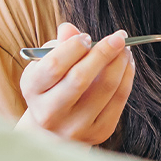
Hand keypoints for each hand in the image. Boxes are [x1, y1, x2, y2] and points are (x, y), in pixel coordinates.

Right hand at [17, 22, 134, 145]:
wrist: (54, 131)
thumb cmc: (51, 89)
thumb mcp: (45, 68)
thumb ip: (57, 47)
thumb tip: (69, 28)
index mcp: (32, 91)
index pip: (54, 66)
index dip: (73, 47)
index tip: (87, 36)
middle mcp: (50, 113)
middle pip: (80, 78)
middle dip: (103, 52)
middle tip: (118, 37)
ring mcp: (76, 126)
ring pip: (105, 87)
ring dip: (120, 62)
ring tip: (125, 49)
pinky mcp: (99, 132)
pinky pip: (119, 99)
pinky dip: (127, 76)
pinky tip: (127, 64)